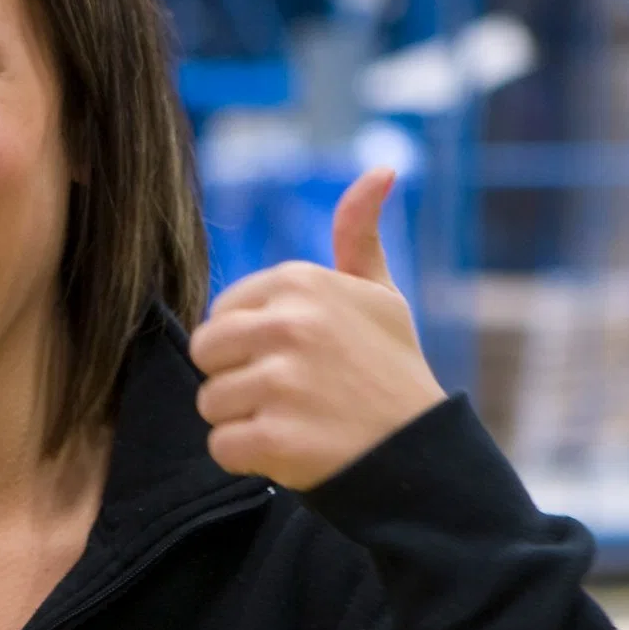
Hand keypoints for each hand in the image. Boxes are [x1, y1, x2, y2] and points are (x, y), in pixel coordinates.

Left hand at [190, 168, 445, 489]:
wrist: (421, 454)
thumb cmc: (391, 371)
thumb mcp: (380, 296)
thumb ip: (359, 236)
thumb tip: (381, 170)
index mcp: (301, 282)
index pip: (221, 315)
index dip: (249, 346)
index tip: (297, 361)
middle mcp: (289, 324)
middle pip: (206, 356)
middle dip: (237, 381)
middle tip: (290, 396)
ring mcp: (281, 382)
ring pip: (210, 404)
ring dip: (245, 422)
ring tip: (298, 422)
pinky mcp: (274, 437)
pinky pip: (221, 447)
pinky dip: (252, 459)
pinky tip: (294, 451)